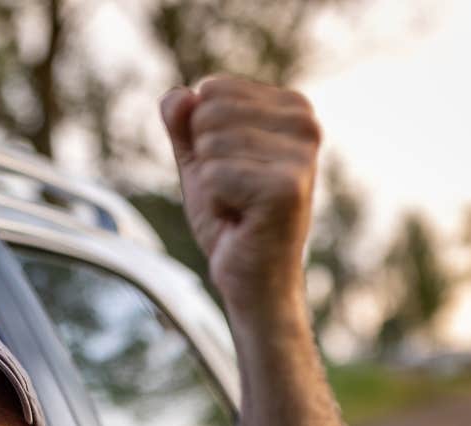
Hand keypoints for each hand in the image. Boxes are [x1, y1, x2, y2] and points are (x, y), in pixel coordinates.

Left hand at [160, 77, 320, 317]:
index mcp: (292, 108)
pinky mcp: (286, 186)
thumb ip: (184, 126)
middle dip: (204, 163)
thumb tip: (176, 97)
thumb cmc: (231, 222)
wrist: (252, 279)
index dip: (202, 140)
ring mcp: (300, 155)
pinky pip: (214, 176)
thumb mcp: (199, 164)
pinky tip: (241, 221)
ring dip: (211, 187)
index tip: (230, 173)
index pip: (212, 90)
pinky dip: (215, 205)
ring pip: (209, 146)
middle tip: (232, 195)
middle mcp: (305, 123)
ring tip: (238, 208)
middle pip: (207, 113)